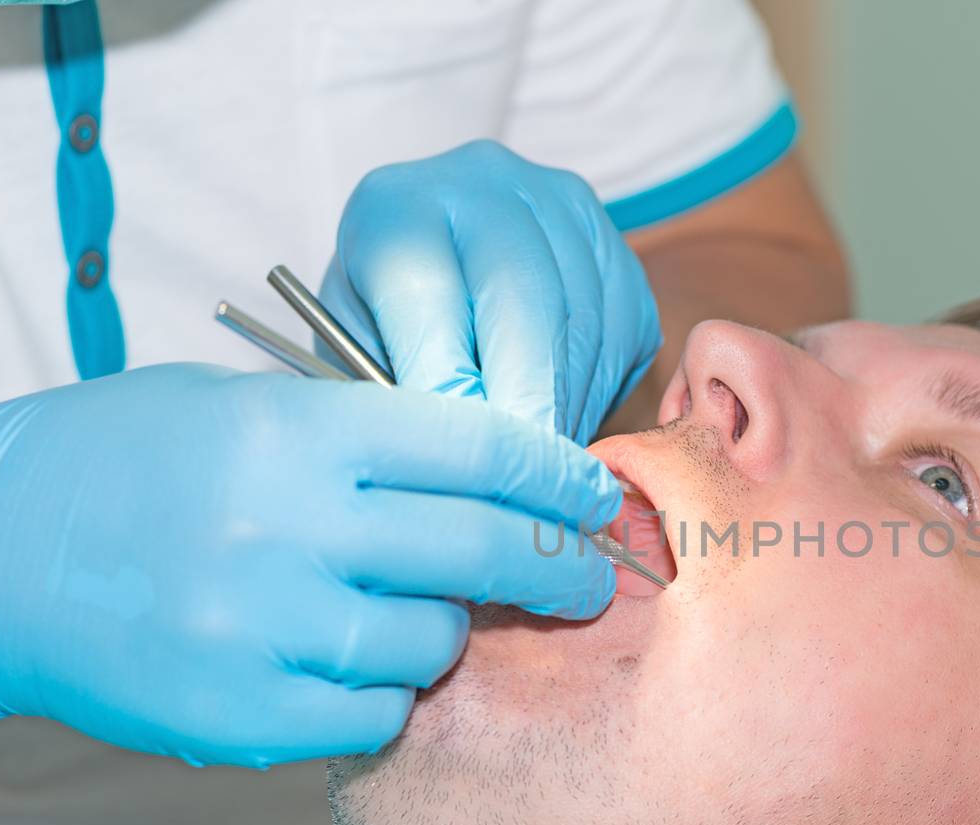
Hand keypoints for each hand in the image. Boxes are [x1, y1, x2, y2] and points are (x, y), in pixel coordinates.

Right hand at [0, 364, 619, 766]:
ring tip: (407, 612)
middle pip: (479, 547)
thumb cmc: (132, 463)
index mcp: (297, 430)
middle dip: (558, 565)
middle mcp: (287, 524)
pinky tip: (351, 664)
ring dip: (446, 631)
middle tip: (590, 578)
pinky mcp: (237, 715)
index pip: (478, 444)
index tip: (595, 495)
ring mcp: (260, 626)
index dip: (556, 473)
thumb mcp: (248, 409)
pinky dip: (384, 694)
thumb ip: (372, 444)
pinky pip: (375, 715)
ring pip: (431, 642)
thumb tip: (506, 482)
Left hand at [321, 140, 661, 443]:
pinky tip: (564, 421)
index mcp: (397, 206)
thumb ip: (393, 396)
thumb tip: (445, 467)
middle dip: (526, 405)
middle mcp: (486, 184)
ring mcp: (562, 208)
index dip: (448, 388)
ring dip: (567, 410)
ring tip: (543, 470)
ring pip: (585, 325)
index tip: (460, 462)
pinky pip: (623, 335)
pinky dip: (598, 394)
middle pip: (525, 302)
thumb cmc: (384, 327)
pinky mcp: (617, 249)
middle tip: (523, 485)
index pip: (428, 295)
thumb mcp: (355, 356)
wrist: (437, 265)